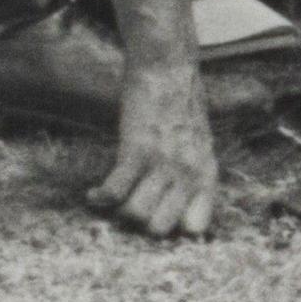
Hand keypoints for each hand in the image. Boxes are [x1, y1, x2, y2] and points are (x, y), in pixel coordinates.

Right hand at [90, 58, 221, 238]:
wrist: (168, 70)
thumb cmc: (180, 108)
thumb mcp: (200, 146)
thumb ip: (192, 176)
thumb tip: (178, 212)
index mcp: (206, 175)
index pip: (196, 227)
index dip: (174, 231)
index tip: (157, 222)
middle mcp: (188, 173)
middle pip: (159, 229)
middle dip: (140, 225)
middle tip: (131, 207)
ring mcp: (163, 163)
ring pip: (135, 214)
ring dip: (118, 210)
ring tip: (115, 197)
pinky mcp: (137, 149)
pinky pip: (115, 190)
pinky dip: (99, 198)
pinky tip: (94, 194)